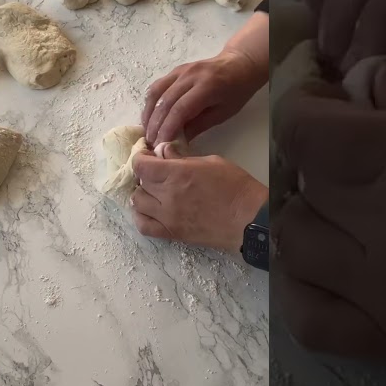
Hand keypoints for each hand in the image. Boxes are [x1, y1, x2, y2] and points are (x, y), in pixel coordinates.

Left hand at [131, 150, 266, 251]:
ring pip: (137, 202)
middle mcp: (167, 195)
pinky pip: (143, 226)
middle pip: (140, 182)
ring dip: (143, 194)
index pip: (140, 165)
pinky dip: (141, 217)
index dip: (141, 158)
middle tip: (158, 172)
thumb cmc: (235, 186)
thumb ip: (182, 157)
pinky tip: (150, 210)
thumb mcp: (210, 161)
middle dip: (146, 174)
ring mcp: (167, 217)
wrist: (248, 219)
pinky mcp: (172, 233)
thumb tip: (163, 152)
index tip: (148, 156)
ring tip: (155, 191)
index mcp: (176, 174)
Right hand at [142, 11, 269, 145]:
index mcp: (207, 87)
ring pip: (156, 92)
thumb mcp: (223, 113)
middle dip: (155, 124)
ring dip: (148, 113)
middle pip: (165, 101)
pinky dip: (150, 103)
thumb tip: (177, 141)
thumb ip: (199, 126)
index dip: (167, 128)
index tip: (160, 144)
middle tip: (150, 142)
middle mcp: (190, 76)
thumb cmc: (236, 91)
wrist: (239, 64)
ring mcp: (180, 71)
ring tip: (147, 131)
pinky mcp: (175, 70)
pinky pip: (158, 86)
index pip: (180, 109)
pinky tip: (150, 116)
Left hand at [274, 81, 385, 385]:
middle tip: (348, 154)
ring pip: (292, 248)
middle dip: (316, 160)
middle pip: (301, 185)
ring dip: (307, 220)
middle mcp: (383, 226)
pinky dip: (300, 292)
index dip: (303, 108)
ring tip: (340, 211)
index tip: (326, 103)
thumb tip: (372, 85)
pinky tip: (324, 272)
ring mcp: (383, 293)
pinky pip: (309, 322)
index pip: (305, 131)